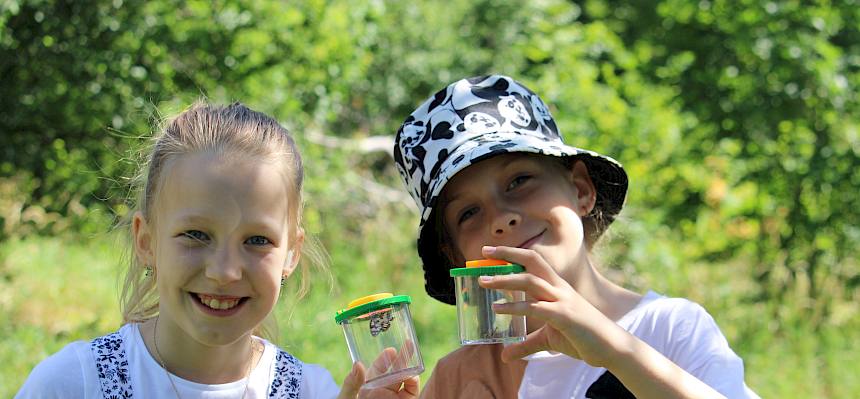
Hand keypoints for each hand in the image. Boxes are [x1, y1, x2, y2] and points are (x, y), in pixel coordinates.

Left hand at [337, 346, 419, 398]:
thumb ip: (351, 383)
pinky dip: (414, 384)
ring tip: (412, 360)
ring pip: (405, 381)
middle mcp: (382, 391)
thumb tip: (358, 364)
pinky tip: (412, 378)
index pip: (377, 368)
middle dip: (402, 358)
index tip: (391, 350)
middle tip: (409, 345)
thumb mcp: (345, 398)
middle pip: (394, 372)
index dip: (385, 358)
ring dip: (409, 370)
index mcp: (367, 387)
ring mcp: (394, 398)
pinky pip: (411, 393)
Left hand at [478, 245, 627, 367]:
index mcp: (557, 287)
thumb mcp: (548, 340)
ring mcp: (562, 300)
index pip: (534, 262)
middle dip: (508, 253)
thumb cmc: (582, 338)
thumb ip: (526, 345)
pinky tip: (498, 308)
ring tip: (483, 281)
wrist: (610, 347)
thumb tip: (505, 355)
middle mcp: (559, 288)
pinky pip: (535, 308)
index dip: (512, 254)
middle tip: (484, 251)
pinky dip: (514, 307)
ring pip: (530, 282)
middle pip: (532, 261)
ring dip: (504, 279)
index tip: (491, 250)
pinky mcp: (564, 316)